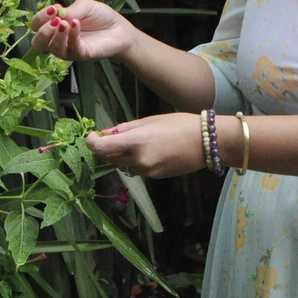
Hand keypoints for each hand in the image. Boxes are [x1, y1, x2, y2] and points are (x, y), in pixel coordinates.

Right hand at [29, 0, 137, 62]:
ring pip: (52, 48)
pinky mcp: (81, 54)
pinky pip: (71, 48)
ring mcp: (68, 49)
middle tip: (55, 19)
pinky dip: (71, 35)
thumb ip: (70, 9)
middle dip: (42, 30)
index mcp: (54, 26)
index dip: (40, 17)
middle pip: (37, 43)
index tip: (53, 8)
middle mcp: (58, 40)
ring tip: (64, 22)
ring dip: (55, 34)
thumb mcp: (84, 6)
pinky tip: (75, 24)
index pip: (36, 25)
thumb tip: (57, 14)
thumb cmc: (100, 17)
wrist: (119, 28)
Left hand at [85, 113, 206, 177]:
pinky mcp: (154, 177)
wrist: (206, 143)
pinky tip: (149, 150)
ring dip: (121, 155)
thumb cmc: (179, 124)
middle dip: (107, 147)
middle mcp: (138, 160)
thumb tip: (105, 133)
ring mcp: (147, 171)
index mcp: (135, 143)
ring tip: (136, 142)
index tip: (92, 136)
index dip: (91, 142)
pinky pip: (136, 169)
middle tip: (113, 135)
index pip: (100, 148)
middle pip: (109, 157)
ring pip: (122, 165)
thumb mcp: (149, 121)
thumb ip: (124, 128)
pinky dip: (135, 161)